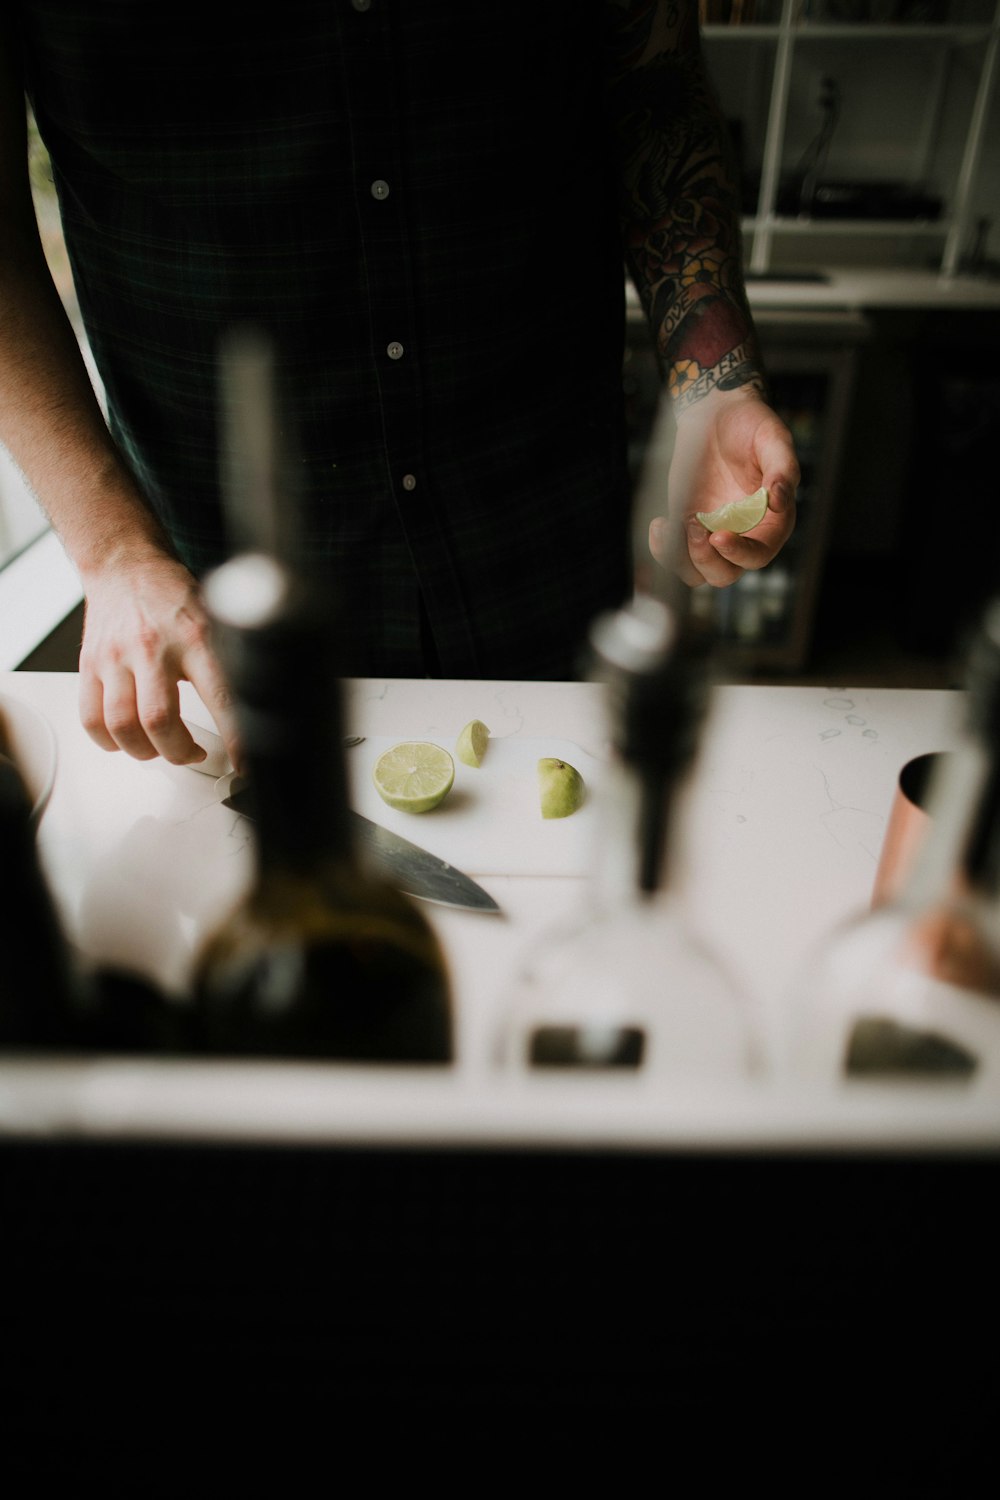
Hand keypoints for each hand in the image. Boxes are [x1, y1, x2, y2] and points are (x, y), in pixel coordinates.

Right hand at [77, 551, 239, 769]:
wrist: (125, 565)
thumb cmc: (173, 596)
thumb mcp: (215, 622)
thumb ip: (228, 662)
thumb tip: (255, 705)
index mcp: (195, 638)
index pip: (220, 697)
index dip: (236, 739)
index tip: (245, 764)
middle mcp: (152, 648)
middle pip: (159, 721)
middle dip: (179, 752)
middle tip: (192, 753)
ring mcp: (117, 657)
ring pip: (123, 726)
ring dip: (145, 752)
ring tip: (160, 748)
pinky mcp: (90, 664)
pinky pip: (91, 719)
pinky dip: (109, 741)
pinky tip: (127, 738)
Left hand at [648, 388, 798, 587]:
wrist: (718, 413)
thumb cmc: (751, 425)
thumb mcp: (772, 439)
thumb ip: (782, 469)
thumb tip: (779, 500)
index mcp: (770, 521)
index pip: (759, 553)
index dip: (740, 553)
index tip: (719, 537)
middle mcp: (742, 534)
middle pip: (726, 574)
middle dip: (708, 561)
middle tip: (695, 528)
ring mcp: (712, 532)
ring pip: (697, 572)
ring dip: (683, 560)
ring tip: (673, 525)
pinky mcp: (686, 525)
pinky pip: (674, 554)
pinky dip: (663, 549)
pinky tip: (659, 524)